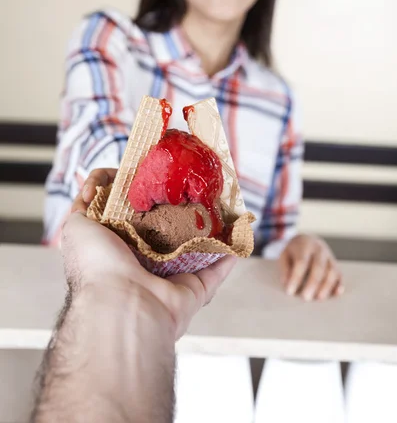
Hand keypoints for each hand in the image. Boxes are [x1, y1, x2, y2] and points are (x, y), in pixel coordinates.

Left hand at [66, 169, 236, 338]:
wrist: (123, 305)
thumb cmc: (97, 266)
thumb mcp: (76, 227)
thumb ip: (82, 206)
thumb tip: (93, 187)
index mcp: (118, 249)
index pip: (132, 217)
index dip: (142, 195)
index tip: (153, 174)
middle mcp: (145, 264)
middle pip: (167, 229)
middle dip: (179, 207)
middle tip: (191, 183)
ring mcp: (172, 278)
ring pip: (194, 246)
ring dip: (207, 226)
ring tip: (217, 200)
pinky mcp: (195, 289)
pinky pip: (216, 268)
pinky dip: (229, 252)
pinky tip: (238, 229)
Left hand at [278, 234, 343, 300]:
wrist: (307, 240)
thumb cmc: (294, 251)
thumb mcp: (285, 255)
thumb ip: (285, 269)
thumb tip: (287, 284)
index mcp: (304, 245)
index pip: (301, 262)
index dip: (296, 278)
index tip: (290, 291)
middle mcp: (319, 250)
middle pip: (319, 267)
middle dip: (313, 284)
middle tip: (306, 297)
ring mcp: (329, 256)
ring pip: (332, 271)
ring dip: (326, 286)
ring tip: (318, 298)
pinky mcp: (335, 264)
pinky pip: (339, 275)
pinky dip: (339, 285)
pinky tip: (336, 293)